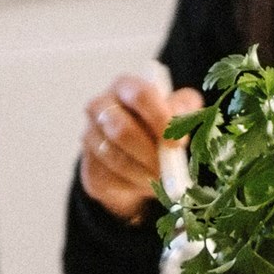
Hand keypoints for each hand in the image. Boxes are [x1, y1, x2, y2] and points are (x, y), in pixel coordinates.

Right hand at [78, 64, 203, 221]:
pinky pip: (109, 179)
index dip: (160, 120)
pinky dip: (132, 186)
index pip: (141, 95)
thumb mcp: (180, 110)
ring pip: (115, 159)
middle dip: (149, 153)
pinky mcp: (89, 166)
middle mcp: (100, 107)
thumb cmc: (162, 123)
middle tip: (169, 169)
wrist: (139, 152)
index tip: (177, 143)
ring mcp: (89, 136)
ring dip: (143, 173)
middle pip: (121, 130)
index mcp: (125, 86)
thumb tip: (179, 131)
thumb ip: (184, 110)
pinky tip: (146, 183)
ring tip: (162, 178)